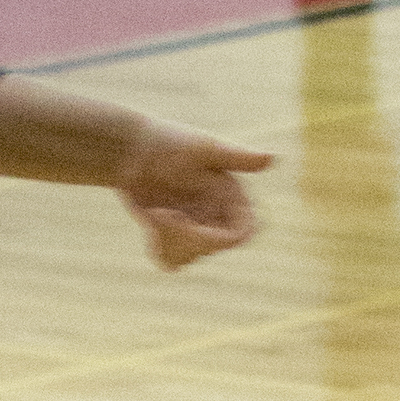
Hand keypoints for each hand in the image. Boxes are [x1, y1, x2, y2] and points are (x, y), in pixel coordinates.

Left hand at [116, 125, 272, 269]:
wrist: (126, 147)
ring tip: (153, 213)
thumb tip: (273, 157)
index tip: (189, 224)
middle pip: (214, 248)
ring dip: (170, 240)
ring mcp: (193, 225)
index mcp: (229, 195)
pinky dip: (161, 248)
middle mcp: (215, 212)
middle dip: (186, 236)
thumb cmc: (165, 140)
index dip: (219, 238)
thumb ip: (236, 157)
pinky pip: (174, 260)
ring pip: (193, 257)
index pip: (242, 233)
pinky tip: (150, 222)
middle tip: (160, 212)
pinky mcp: (170, 233)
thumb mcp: (202, 147)